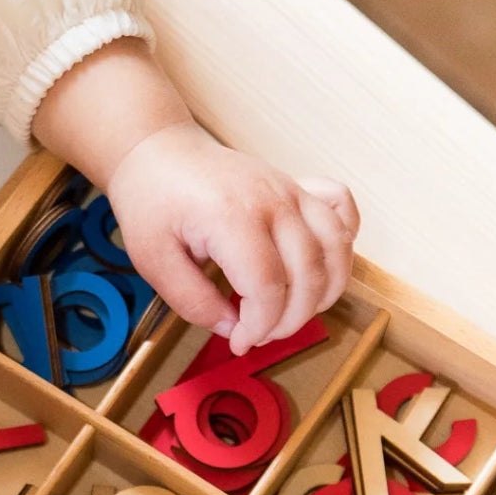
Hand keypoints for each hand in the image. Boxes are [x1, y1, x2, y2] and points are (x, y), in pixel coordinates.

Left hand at [108, 122, 358, 355]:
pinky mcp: (298, 188)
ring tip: (290, 313)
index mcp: (232, 217)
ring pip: (336, 248)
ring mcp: (291, 191)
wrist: (158, 151)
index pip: (268, 287)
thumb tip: (231, 329)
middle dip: (290, 320)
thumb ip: (193, 302)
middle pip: (309, 274)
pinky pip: (343, 212)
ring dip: (323, 292)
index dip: (259, 327)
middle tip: (259, 335)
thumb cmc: (152, 200)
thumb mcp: (154, 261)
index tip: (239, 342)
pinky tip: (319, 267)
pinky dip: (343, 244)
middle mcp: (272, 201)